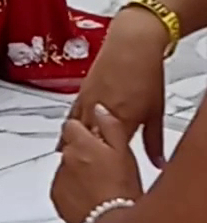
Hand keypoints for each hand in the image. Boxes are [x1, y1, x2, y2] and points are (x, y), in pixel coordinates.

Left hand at [52, 108, 142, 222]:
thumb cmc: (122, 190)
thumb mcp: (124, 152)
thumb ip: (110, 126)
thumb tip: (100, 109)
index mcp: (82, 144)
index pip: (72, 126)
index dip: (84, 133)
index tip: (94, 141)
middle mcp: (66, 158)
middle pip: (69, 148)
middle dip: (82, 154)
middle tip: (102, 168)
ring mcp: (60, 179)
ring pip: (66, 168)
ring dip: (76, 172)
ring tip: (99, 186)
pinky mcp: (57, 198)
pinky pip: (62, 188)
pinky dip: (72, 191)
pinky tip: (90, 197)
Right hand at [64, 6, 168, 166]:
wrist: (133, 42)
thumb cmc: (146, 71)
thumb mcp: (155, 111)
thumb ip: (155, 142)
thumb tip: (158, 163)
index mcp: (121, 120)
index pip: (106, 154)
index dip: (101, 169)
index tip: (99, 180)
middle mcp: (100, 111)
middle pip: (86, 144)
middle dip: (82, 158)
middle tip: (79, 174)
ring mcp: (88, 101)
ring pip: (75, 130)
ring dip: (72, 145)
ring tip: (68, 160)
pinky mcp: (82, 91)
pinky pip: (71, 114)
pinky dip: (69, 128)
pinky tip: (65, 135)